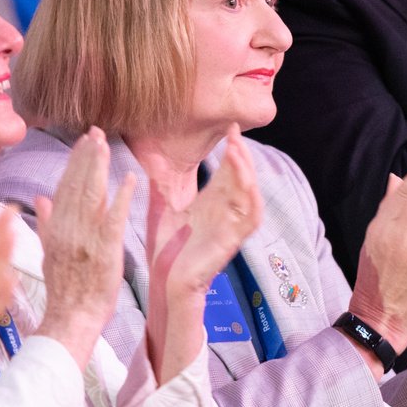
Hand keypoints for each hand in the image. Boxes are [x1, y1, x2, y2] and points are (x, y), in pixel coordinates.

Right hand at [33, 127, 135, 366]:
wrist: (71, 318)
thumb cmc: (64, 290)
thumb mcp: (48, 253)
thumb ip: (46, 223)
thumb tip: (40, 197)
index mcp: (55, 229)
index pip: (64, 188)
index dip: (74, 163)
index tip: (83, 142)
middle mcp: (68, 229)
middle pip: (77, 185)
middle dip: (86, 156)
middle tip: (95, 132)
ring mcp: (86, 238)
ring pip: (92, 195)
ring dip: (98, 167)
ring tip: (105, 144)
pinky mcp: (105, 250)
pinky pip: (114, 218)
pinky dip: (121, 197)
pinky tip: (129, 178)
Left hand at [140, 125, 264, 380]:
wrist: (164, 279)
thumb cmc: (167, 248)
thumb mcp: (163, 208)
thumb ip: (162, 184)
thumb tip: (154, 158)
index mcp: (212, 202)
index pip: (228, 170)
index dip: (232, 149)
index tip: (229, 127)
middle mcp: (225, 212)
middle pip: (242, 178)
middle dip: (241, 155)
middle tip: (235, 134)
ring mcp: (231, 227)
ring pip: (251, 195)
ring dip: (247, 174)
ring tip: (239, 153)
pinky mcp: (231, 242)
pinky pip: (250, 220)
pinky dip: (252, 201)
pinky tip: (247, 185)